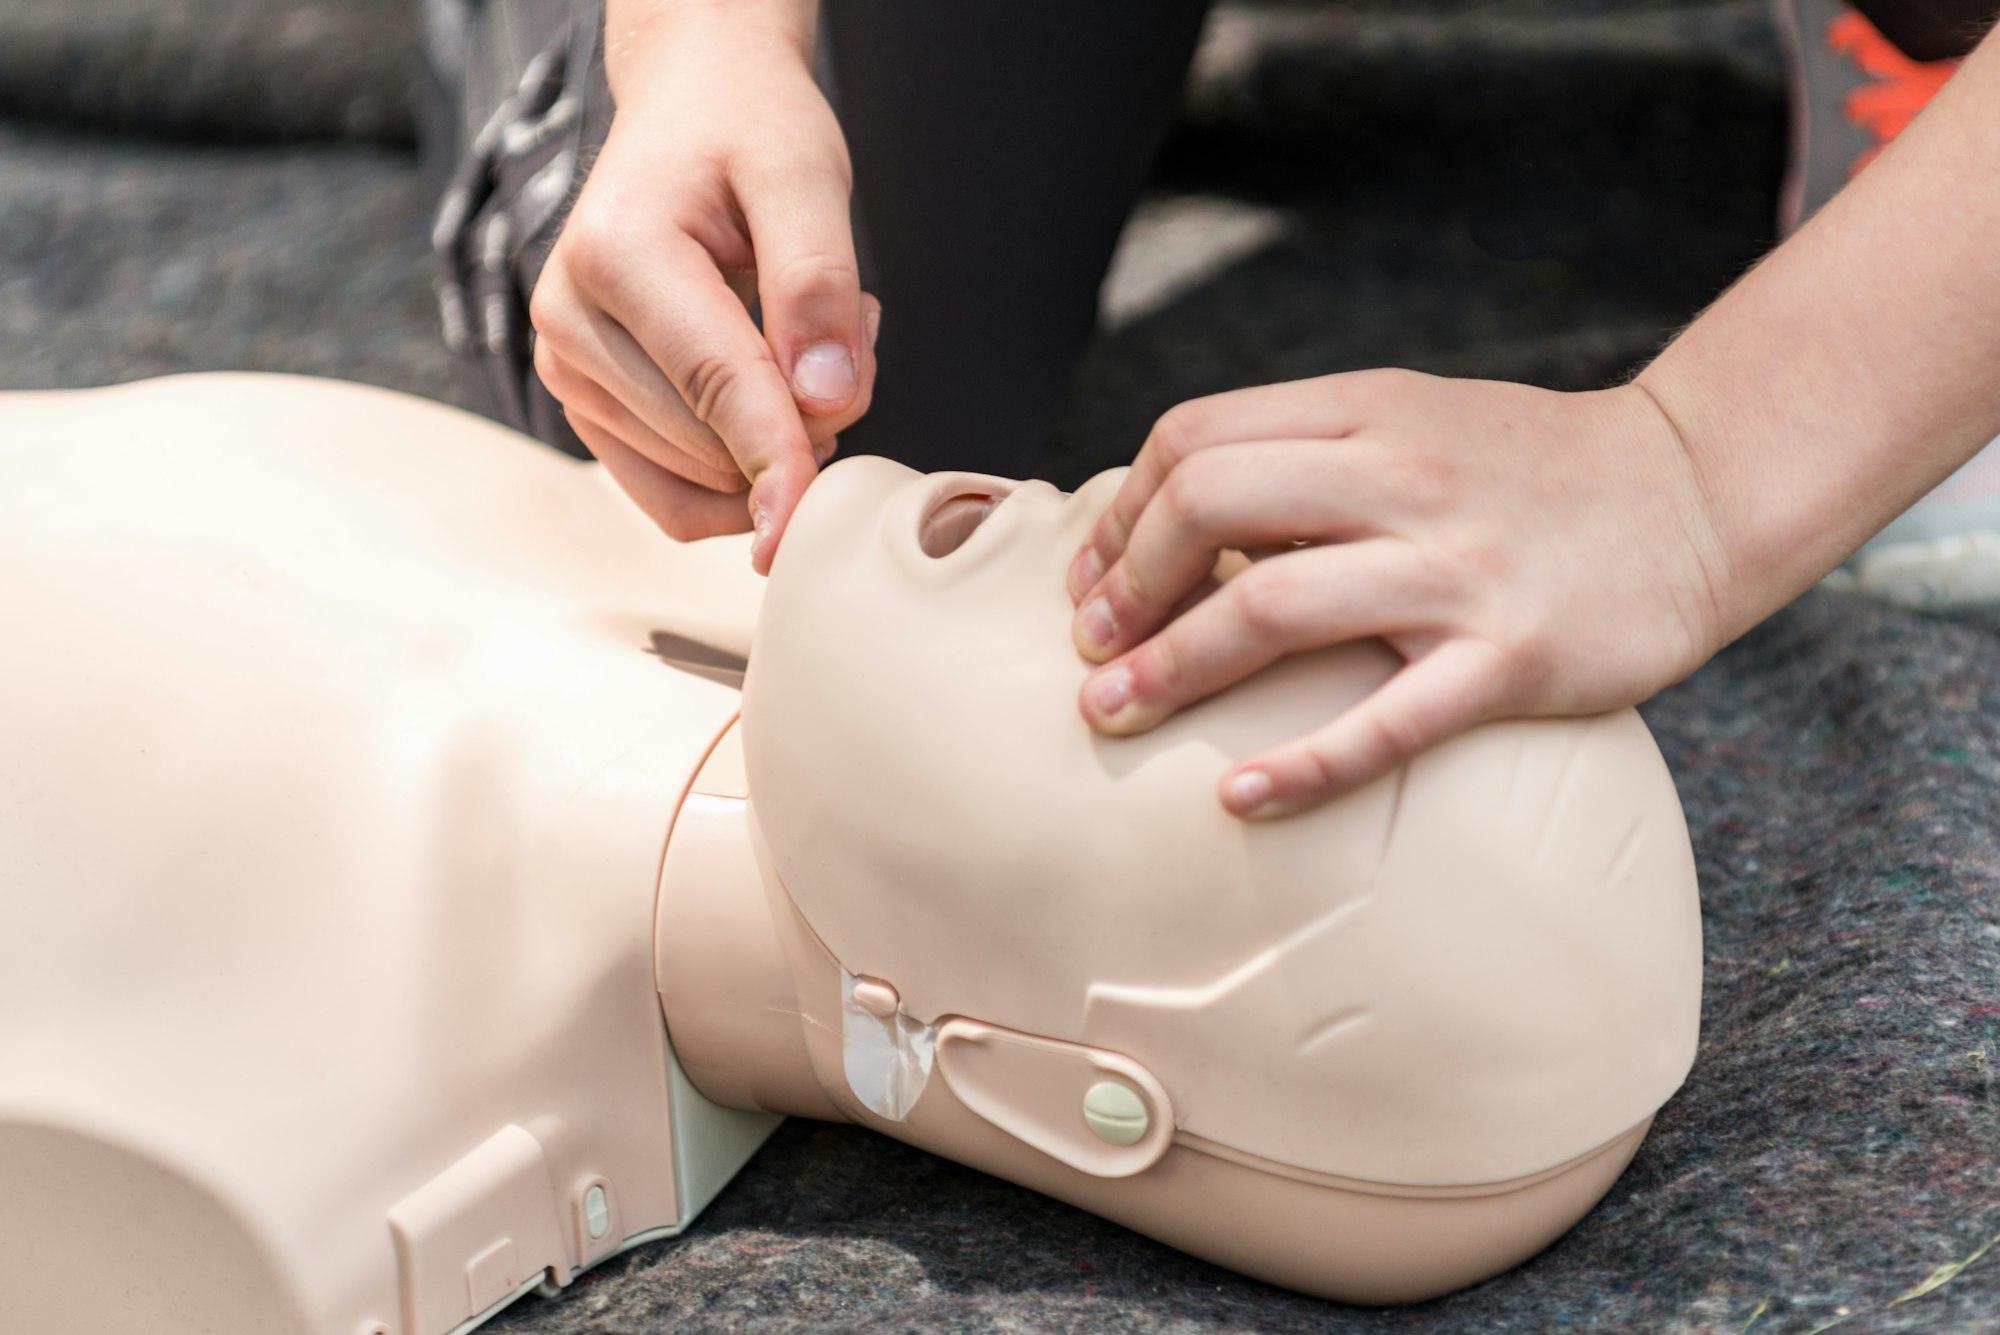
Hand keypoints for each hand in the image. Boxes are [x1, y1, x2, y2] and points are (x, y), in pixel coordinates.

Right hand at [530, 1, 878, 569]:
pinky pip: (673, 496)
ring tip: (807, 342)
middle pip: (707, 442)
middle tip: (854, 338)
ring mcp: (569, 369)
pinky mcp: (588, 405)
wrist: (691, 109)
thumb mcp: (804, 174)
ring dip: (775, 441)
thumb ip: (818, 284)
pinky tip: (775, 393)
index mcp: (615, 253)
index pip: (714, 384)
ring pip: (694, 482)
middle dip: (803, 424)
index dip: (776, 454)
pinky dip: (739, 469)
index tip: (815, 516)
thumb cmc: (746, 132)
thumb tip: (826, 401)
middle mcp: (570, 319)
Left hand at [1066, 370, 1732, 817]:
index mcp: (1366, 409)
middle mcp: (1401, 476)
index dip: (1121, 514)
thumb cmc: (1524, 470)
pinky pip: (1385, 722)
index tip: (1094, 582)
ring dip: (1171, 670)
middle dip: (1123, 588)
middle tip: (1091, 654)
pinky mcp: (1512, 658)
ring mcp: (1456, 568)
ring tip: (1111, 715)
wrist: (1692, 493)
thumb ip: (1303, 454)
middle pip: (1209, 507)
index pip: (1193, 438)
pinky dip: (1301, 766)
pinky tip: (1238, 797)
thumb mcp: (1411, 419)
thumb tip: (1167, 522)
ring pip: (1272, 608)